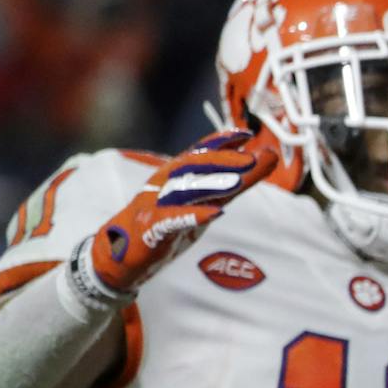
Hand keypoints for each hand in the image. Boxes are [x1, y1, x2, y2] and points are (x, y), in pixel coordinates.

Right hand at [89, 129, 280, 293]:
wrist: (121, 254)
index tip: (247, 134)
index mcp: (175, 175)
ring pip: (182, 189)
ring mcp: (154, 205)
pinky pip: (170, 220)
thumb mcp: (204, 202)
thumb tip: (266, 158)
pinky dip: (192, 216)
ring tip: (238, 182)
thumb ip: (235, 184)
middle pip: (192, 166)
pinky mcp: (150, 230)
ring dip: (210, 184)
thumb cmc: (166, 223)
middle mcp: (163, 184)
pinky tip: (214, 214)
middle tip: (251, 158)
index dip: (221, 141)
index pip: (199, 152)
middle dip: (222, 160)